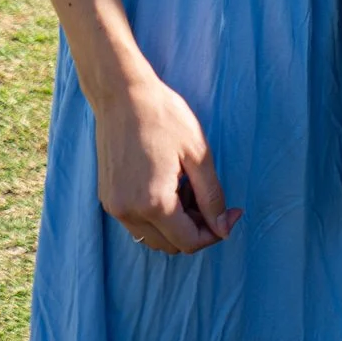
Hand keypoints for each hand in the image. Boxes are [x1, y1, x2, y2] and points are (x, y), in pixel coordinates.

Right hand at [95, 73, 240, 253]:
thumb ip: (212, 197)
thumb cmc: (165, 118)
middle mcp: (128, 212)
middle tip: (209, 196)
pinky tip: (169, 185)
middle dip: (196, 228)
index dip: (216, 231)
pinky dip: (157, 215)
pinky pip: (137, 223)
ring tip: (189, 188)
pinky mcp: (107, 198)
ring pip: (152, 237)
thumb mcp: (198, 155)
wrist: (122, 95)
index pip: (189, 242)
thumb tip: (223, 228)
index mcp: (153, 203)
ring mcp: (114, 207)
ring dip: (176, 224)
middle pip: (171, 245)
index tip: (234, 210)